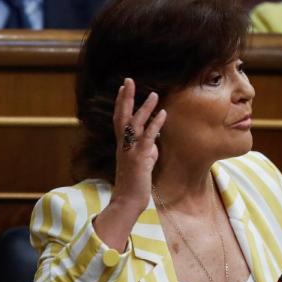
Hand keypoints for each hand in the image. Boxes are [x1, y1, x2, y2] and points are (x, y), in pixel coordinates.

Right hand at [111, 78, 167, 210]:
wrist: (127, 202)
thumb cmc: (134, 185)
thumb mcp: (141, 165)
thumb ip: (146, 153)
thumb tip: (154, 146)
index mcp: (122, 146)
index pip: (119, 120)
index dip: (120, 103)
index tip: (123, 87)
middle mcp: (123, 146)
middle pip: (122, 117)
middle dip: (125, 98)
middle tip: (128, 80)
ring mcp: (130, 151)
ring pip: (135, 125)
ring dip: (144, 108)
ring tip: (154, 94)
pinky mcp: (140, 159)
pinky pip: (147, 138)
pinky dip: (155, 124)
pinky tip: (163, 114)